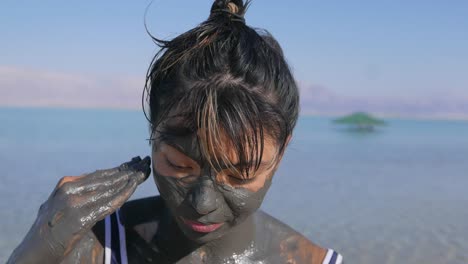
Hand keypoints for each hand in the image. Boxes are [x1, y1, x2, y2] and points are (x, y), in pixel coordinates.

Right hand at [8, 156, 150, 263]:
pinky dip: (124, 194)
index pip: (99, 175)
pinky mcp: (81, 218)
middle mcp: (70, 190)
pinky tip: (135, 186)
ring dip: (129, 180)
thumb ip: (76, 193)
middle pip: (107, 178)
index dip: (119, 169)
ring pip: (110, 188)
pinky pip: (108, 204)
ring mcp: (75, 203)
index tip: (134, 163)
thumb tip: (94, 182)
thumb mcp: (58, 204)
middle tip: (144, 163)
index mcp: (66, 185)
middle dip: (128, 171)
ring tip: (144, 172)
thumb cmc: (48, 230)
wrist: (34, 252)